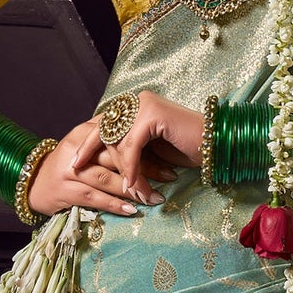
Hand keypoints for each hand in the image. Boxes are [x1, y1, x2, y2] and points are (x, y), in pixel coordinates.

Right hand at [26, 110, 179, 217]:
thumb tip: (149, 140)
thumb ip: (111, 140)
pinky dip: (115, 204)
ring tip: (156, 198)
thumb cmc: (68, 166)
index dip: (146, 144)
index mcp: (86, 132)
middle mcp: (77, 148)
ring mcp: (70, 170)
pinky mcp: (66, 190)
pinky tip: (132, 210)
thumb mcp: (87, 146)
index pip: (120, 134)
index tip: (170, 154)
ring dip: (134, 189)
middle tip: (170, 176)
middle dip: (147, 166)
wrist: (32, 183)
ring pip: (108, 177)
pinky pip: (95, 198)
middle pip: (117, 155)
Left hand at [80, 90, 204, 201]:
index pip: (103, 123)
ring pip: (118, 142)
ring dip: (124, 171)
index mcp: (134, 105)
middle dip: (91, 153)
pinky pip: (132, 146)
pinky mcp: (152, 115)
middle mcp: (136, 101)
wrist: (217, 144)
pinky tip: (133, 184)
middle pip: (104, 130)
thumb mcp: (151, 150)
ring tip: (131, 191)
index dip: (87, 142)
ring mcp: (144, 105)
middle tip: (77, 170)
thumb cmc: (188, 149)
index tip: (75, 160)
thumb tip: (105, 163)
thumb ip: (130, 149)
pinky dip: (132, 168)